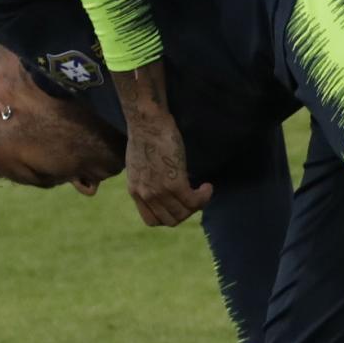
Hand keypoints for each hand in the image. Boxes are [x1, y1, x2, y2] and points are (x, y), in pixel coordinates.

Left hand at [111, 61, 211, 227]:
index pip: (153, 221)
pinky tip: (208, 186)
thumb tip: (164, 186)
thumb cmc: (146, 135)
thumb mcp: (140, 164)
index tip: (179, 205)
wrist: (147, 122)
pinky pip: (194, 201)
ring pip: (184, 213)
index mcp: (136, 191)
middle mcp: (146, 194)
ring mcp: (159, 191)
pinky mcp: (174, 183)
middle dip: (187, 212)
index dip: (169, 216)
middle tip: (196, 198)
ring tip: (204, 191)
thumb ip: (148, 179)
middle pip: (171, 220)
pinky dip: (204, 196)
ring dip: (198, 204)